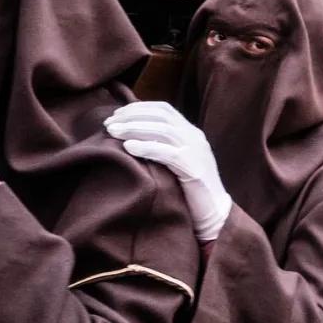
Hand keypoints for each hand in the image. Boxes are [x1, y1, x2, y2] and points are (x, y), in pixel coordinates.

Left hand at [105, 102, 230, 242]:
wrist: (214, 214)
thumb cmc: (188, 190)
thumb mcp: (176, 161)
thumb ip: (161, 146)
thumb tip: (128, 136)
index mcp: (191, 132)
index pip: (164, 109)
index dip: (138, 108)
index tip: (116, 115)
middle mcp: (195, 137)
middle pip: (161, 116)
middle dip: (132, 116)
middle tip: (108, 123)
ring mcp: (197, 152)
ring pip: (164, 130)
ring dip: (134, 128)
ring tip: (113, 132)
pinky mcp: (195, 170)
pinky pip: (169, 153)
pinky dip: (147, 147)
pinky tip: (129, 148)